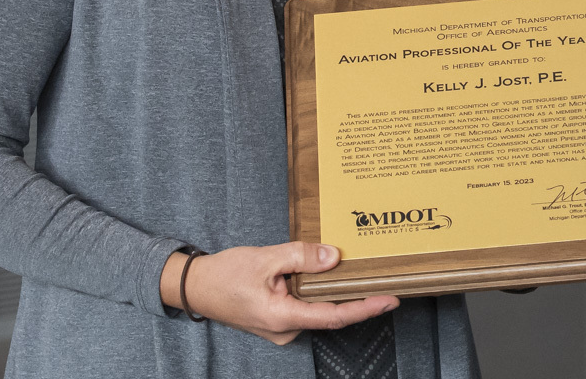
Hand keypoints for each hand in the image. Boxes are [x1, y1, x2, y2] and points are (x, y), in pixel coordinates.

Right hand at [161, 243, 398, 344]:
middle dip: (358, 298)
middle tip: (386, 280)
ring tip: (364, 275)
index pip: (334, 316)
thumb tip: (333, 257)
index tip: (389, 300)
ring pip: (318, 310)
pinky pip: (307, 308)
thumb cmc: (225, 274)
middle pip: (331, 314)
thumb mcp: (265, 258)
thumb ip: (301, 257)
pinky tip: (332, 277)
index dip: (365, 308)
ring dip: (338, 293)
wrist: (196, 287)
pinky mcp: (279, 320)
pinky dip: (321, 293)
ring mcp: (282, 328)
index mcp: (282, 317)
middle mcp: (285, 329)